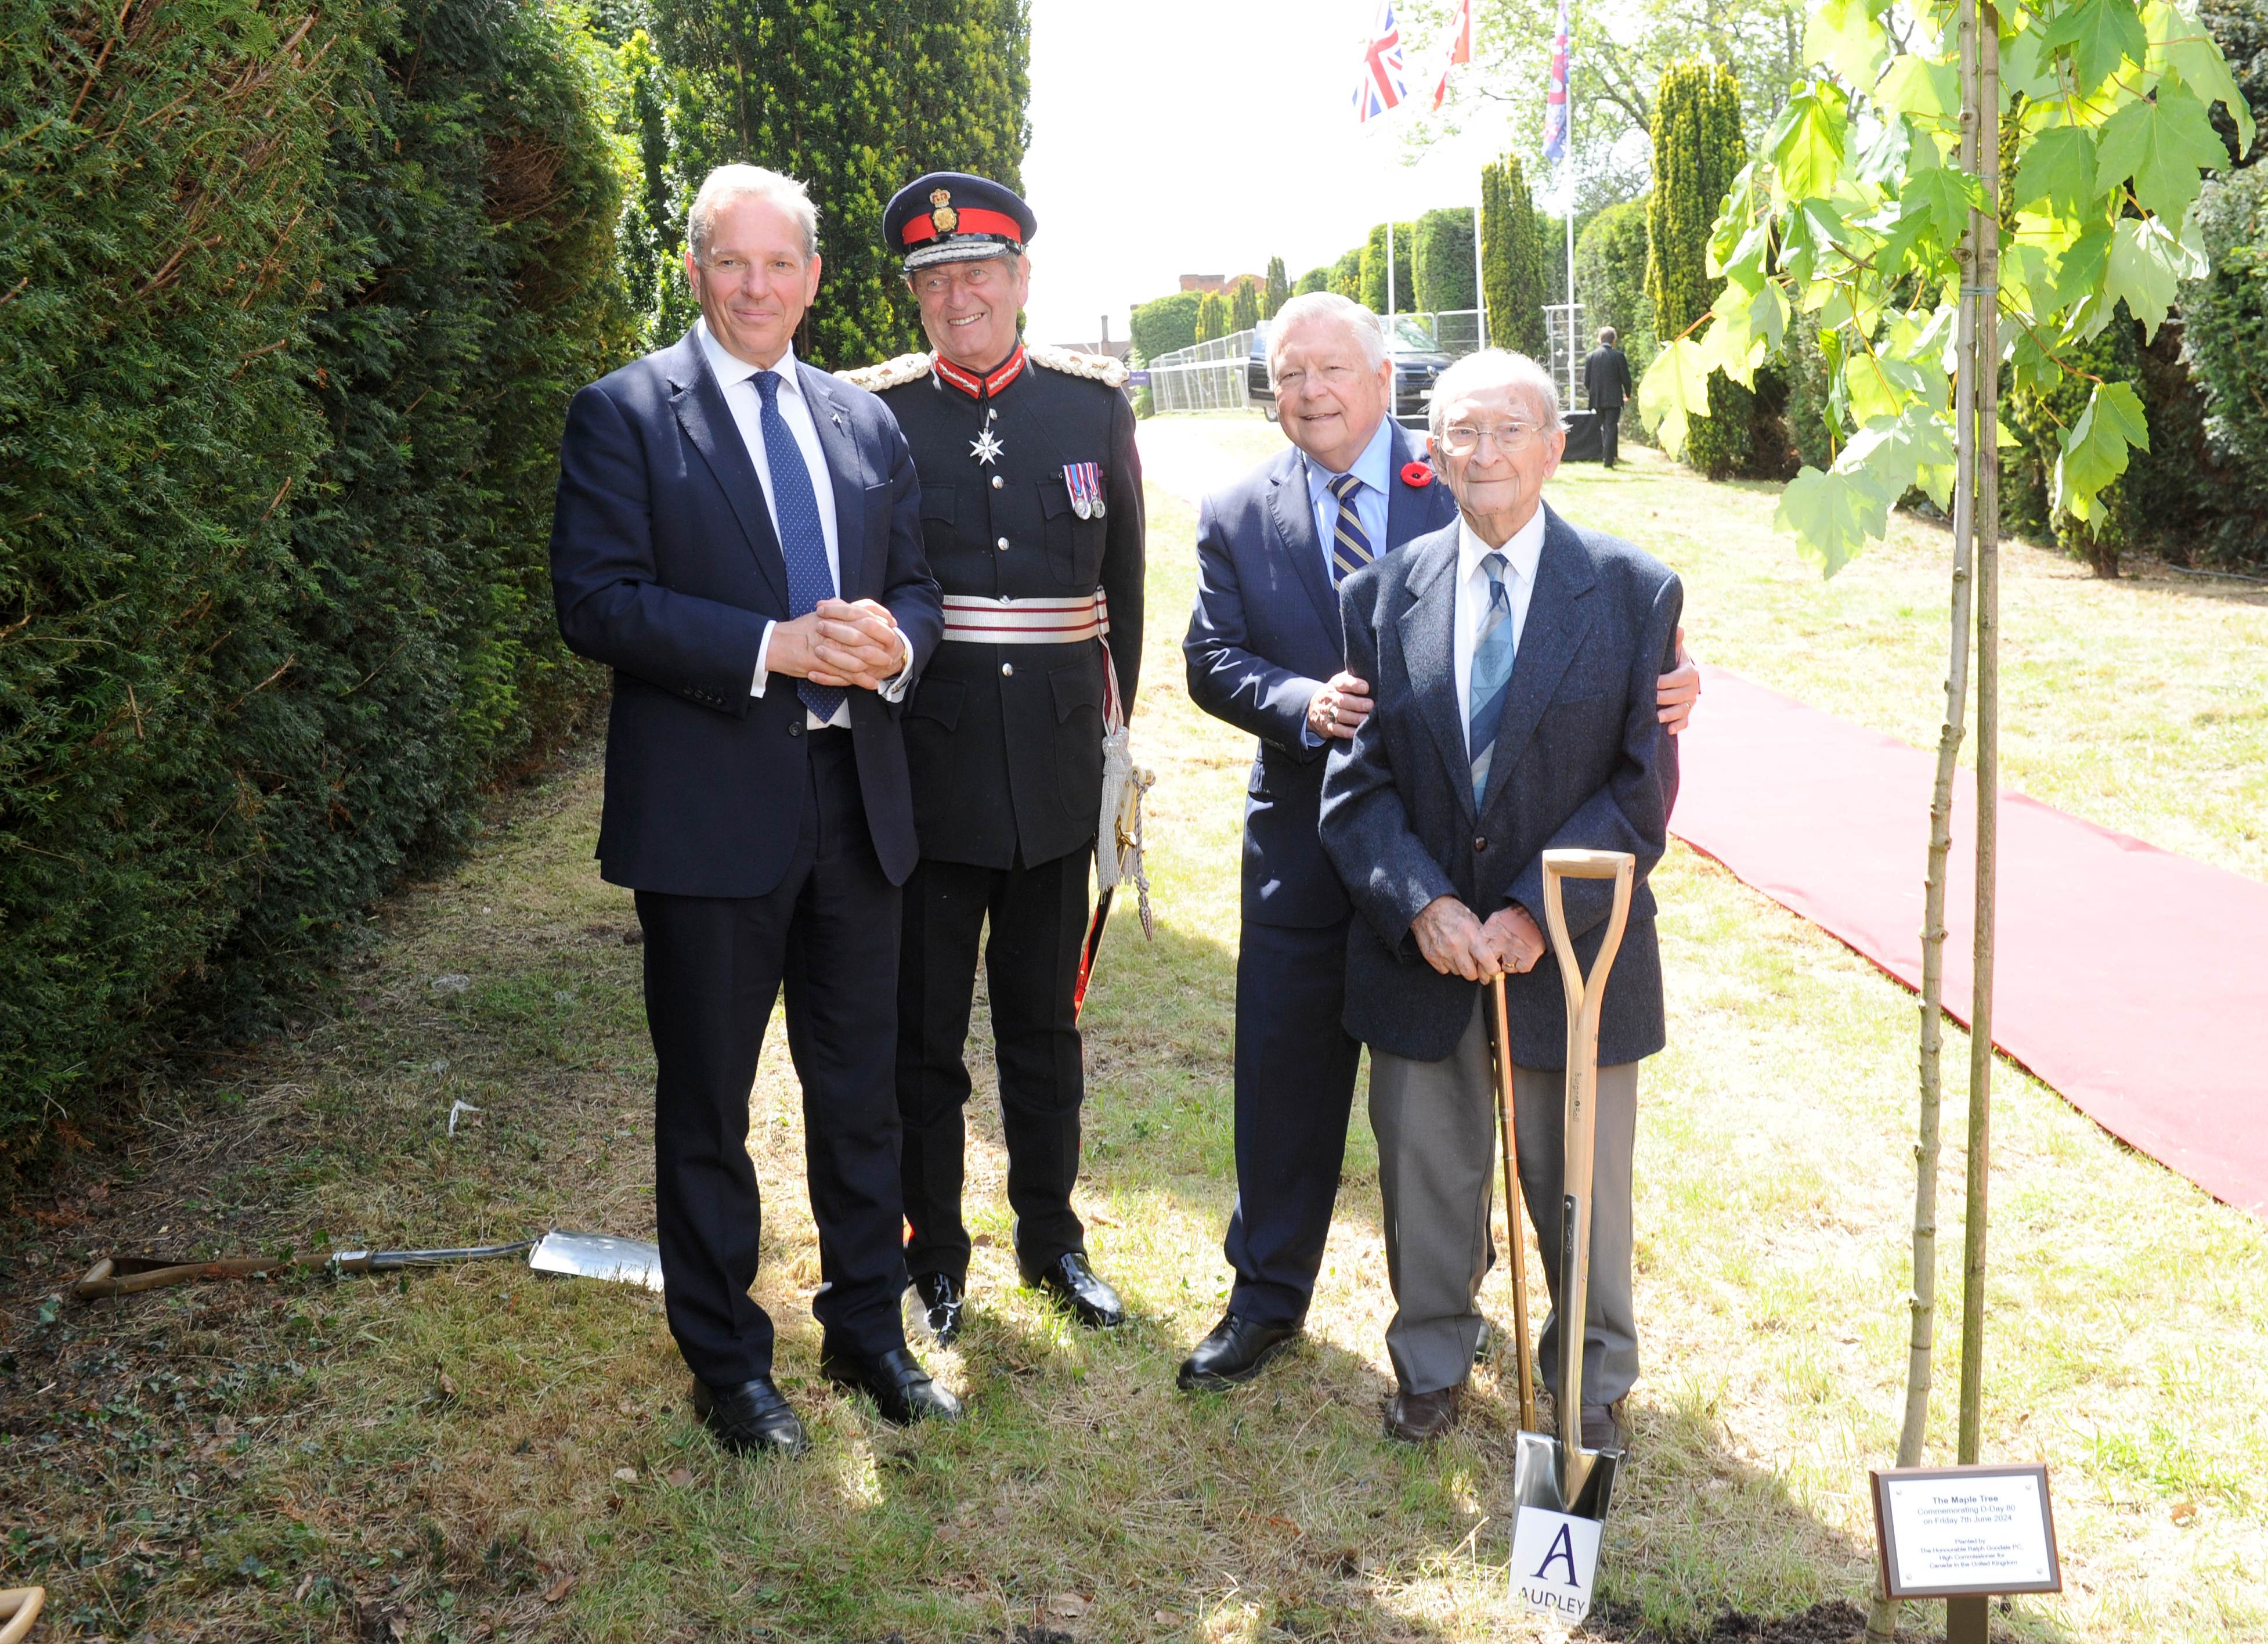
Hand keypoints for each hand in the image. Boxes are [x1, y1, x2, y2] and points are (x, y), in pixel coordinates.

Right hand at [772, 599, 903, 690]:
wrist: (775, 643)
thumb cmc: (797, 629)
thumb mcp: (818, 614)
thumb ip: (836, 609)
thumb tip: (851, 606)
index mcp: (834, 615)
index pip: (864, 611)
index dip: (881, 617)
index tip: (892, 623)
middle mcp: (834, 629)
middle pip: (867, 633)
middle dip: (883, 642)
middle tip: (894, 648)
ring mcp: (829, 647)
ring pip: (860, 654)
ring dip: (875, 662)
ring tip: (886, 667)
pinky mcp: (824, 664)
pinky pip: (846, 673)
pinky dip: (861, 679)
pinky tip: (871, 683)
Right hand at [1307, 671, 1373, 740]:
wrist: (1312, 708)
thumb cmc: (1334, 693)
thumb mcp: (1339, 682)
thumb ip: (1352, 676)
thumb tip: (1371, 670)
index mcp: (1334, 685)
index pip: (1343, 683)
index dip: (1354, 684)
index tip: (1366, 687)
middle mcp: (1330, 698)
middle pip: (1342, 700)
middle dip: (1357, 703)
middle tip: (1370, 705)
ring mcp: (1328, 713)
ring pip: (1341, 715)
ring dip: (1354, 717)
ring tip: (1366, 718)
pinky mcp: (1328, 727)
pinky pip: (1337, 730)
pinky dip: (1347, 732)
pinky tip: (1357, 732)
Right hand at [1411, 895, 1501, 981]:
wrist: (1427, 907)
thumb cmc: (1451, 911)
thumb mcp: (1471, 919)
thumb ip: (1481, 937)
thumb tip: (1490, 953)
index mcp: (1469, 934)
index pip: (1486, 960)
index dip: (1492, 968)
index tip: (1493, 969)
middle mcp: (1456, 945)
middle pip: (1470, 974)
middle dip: (1475, 972)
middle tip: (1474, 965)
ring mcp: (1442, 952)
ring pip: (1457, 972)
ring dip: (1460, 967)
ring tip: (1458, 954)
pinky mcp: (1431, 956)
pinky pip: (1444, 970)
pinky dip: (1447, 965)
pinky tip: (1447, 953)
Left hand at [1483, 904, 1546, 974]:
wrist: (1538, 911)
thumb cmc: (1518, 914)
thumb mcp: (1497, 919)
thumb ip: (1487, 931)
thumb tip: (1478, 944)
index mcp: (1490, 931)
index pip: (1476, 951)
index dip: (1476, 960)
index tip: (1477, 965)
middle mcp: (1500, 942)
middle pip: (1487, 964)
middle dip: (1485, 972)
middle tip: (1486, 976)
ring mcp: (1514, 950)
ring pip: (1505, 968)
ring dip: (1506, 966)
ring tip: (1509, 960)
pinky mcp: (1528, 956)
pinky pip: (1520, 968)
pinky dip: (1520, 966)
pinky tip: (1520, 960)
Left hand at [1656, 626, 1699, 734]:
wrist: (1670, 672)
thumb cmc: (1667, 659)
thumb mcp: (1671, 649)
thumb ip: (1675, 640)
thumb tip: (1679, 629)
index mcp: (1690, 671)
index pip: (1682, 677)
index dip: (1669, 680)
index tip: (1654, 682)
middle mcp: (1693, 688)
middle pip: (1682, 695)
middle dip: (1666, 698)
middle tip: (1651, 699)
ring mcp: (1690, 701)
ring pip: (1684, 709)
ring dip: (1671, 714)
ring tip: (1657, 717)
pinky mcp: (1685, 712)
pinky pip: (1685, 721)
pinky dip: (1679, 726)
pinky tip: (1669, 730)